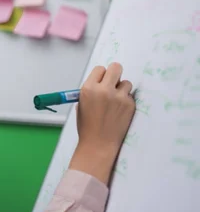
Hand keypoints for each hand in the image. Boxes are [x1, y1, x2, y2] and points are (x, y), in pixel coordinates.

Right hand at [69, 62, 135, 183]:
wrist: (99, 144)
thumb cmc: (86, 125)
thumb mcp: (81, 104)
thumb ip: (91, 91)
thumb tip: (101, 82)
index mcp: (88, 88)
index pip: (99, 69)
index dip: (101, 75)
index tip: (101, 82)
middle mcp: (104, 90)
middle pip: (116, 68)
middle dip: (115, 74)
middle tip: (113, 82)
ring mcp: (119, 97)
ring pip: (126, 82)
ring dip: (122, 89)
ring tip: (116, 101)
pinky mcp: (130, 105)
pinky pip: (130, 96)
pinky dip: (126, 101)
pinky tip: (119, 111)